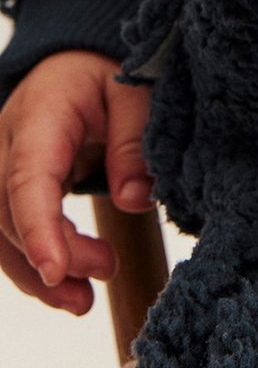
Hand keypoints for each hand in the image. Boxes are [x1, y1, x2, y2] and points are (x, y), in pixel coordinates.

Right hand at [0, 50, 153, 315]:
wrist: (72, 65)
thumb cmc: (104, 75)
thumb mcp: (133, 91)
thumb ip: (134, 142)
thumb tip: (134, 200)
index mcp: (38, 113)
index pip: (27, 178)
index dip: (39, 229)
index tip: (57, 271)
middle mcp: (5, 144)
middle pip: (9, 212)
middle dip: (53, 253)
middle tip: (108, 268)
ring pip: (1, 233)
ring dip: (38, 275)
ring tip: (84, 302)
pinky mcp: (4, 191)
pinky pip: (8, 234)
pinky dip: (34, 265)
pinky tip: (68, 290)